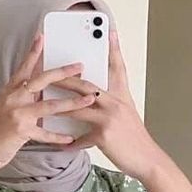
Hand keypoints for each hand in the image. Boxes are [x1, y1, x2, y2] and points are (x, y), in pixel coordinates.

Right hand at [0, 32, 97, 170]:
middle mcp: (14, 98)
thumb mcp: (6, 108)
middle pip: (42, 80)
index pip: (24, 68)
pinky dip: (58, 136)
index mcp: (10, 91)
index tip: (42, 37)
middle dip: (63, 72)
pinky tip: (71, 138)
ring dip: (72, 102)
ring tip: (89, 99)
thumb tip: (40, 91)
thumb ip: (22, 98)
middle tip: (80, 66)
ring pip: (50, 105)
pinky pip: (45, 133)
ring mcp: (18, 114)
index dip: (33, 52)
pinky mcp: (22, 131)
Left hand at [48, 29, 162, 180]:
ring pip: (78, 108)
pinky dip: (72, 142)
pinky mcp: (104, 135)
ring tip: (44, 105)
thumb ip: (112, 106)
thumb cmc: (135, 139)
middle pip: (87, 85)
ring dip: (60, 107)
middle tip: (50, 71)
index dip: (114, 49)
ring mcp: (109, 118)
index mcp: (122, 96)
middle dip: (67, 78)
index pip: (117, 68)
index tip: (109, 32)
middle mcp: (116, 103)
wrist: (147, 159)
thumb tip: (95, 100)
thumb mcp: (127, 116)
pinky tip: (63, 145)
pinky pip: (82, 138)